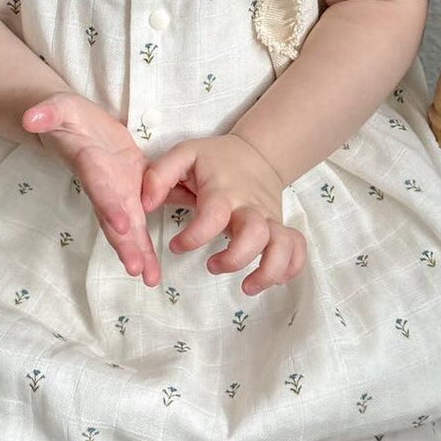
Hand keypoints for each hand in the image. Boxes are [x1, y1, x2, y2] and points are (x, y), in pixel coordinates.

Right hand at [22, 92, 160, 286]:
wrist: (74, 124)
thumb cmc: (65, 116)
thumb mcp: (57, 107)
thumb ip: (47, 112)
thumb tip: (29, 117)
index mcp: (90, 164)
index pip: (99, 186)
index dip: (108, 204)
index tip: (121, 225)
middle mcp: (103, 185)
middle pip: (114, 218)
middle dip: (125, 244)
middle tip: (137, 270)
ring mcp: (116, 190)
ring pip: (128, 226)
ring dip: (139, 251)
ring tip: (150, 278)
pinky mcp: (132, 188)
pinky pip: (143, 216)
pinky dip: (148, 240)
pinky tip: (155, 268)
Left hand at [140, 134, 307, 294]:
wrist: (258, 153)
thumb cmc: (215, 159)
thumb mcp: (184, 155)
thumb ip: (159, 175)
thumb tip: (144, 204)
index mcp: (224, 192)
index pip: (213, 217)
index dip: (193, 238)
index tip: (176, 246)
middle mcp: (250, 207)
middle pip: (255, 234)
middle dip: (234, 258)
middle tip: (211, 265)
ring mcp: (270, 218)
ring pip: (282, 245)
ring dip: (268, 271)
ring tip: (247, 287)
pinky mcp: (280, 227)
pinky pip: (297, 249)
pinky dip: (291, 267)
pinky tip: (272, 280)